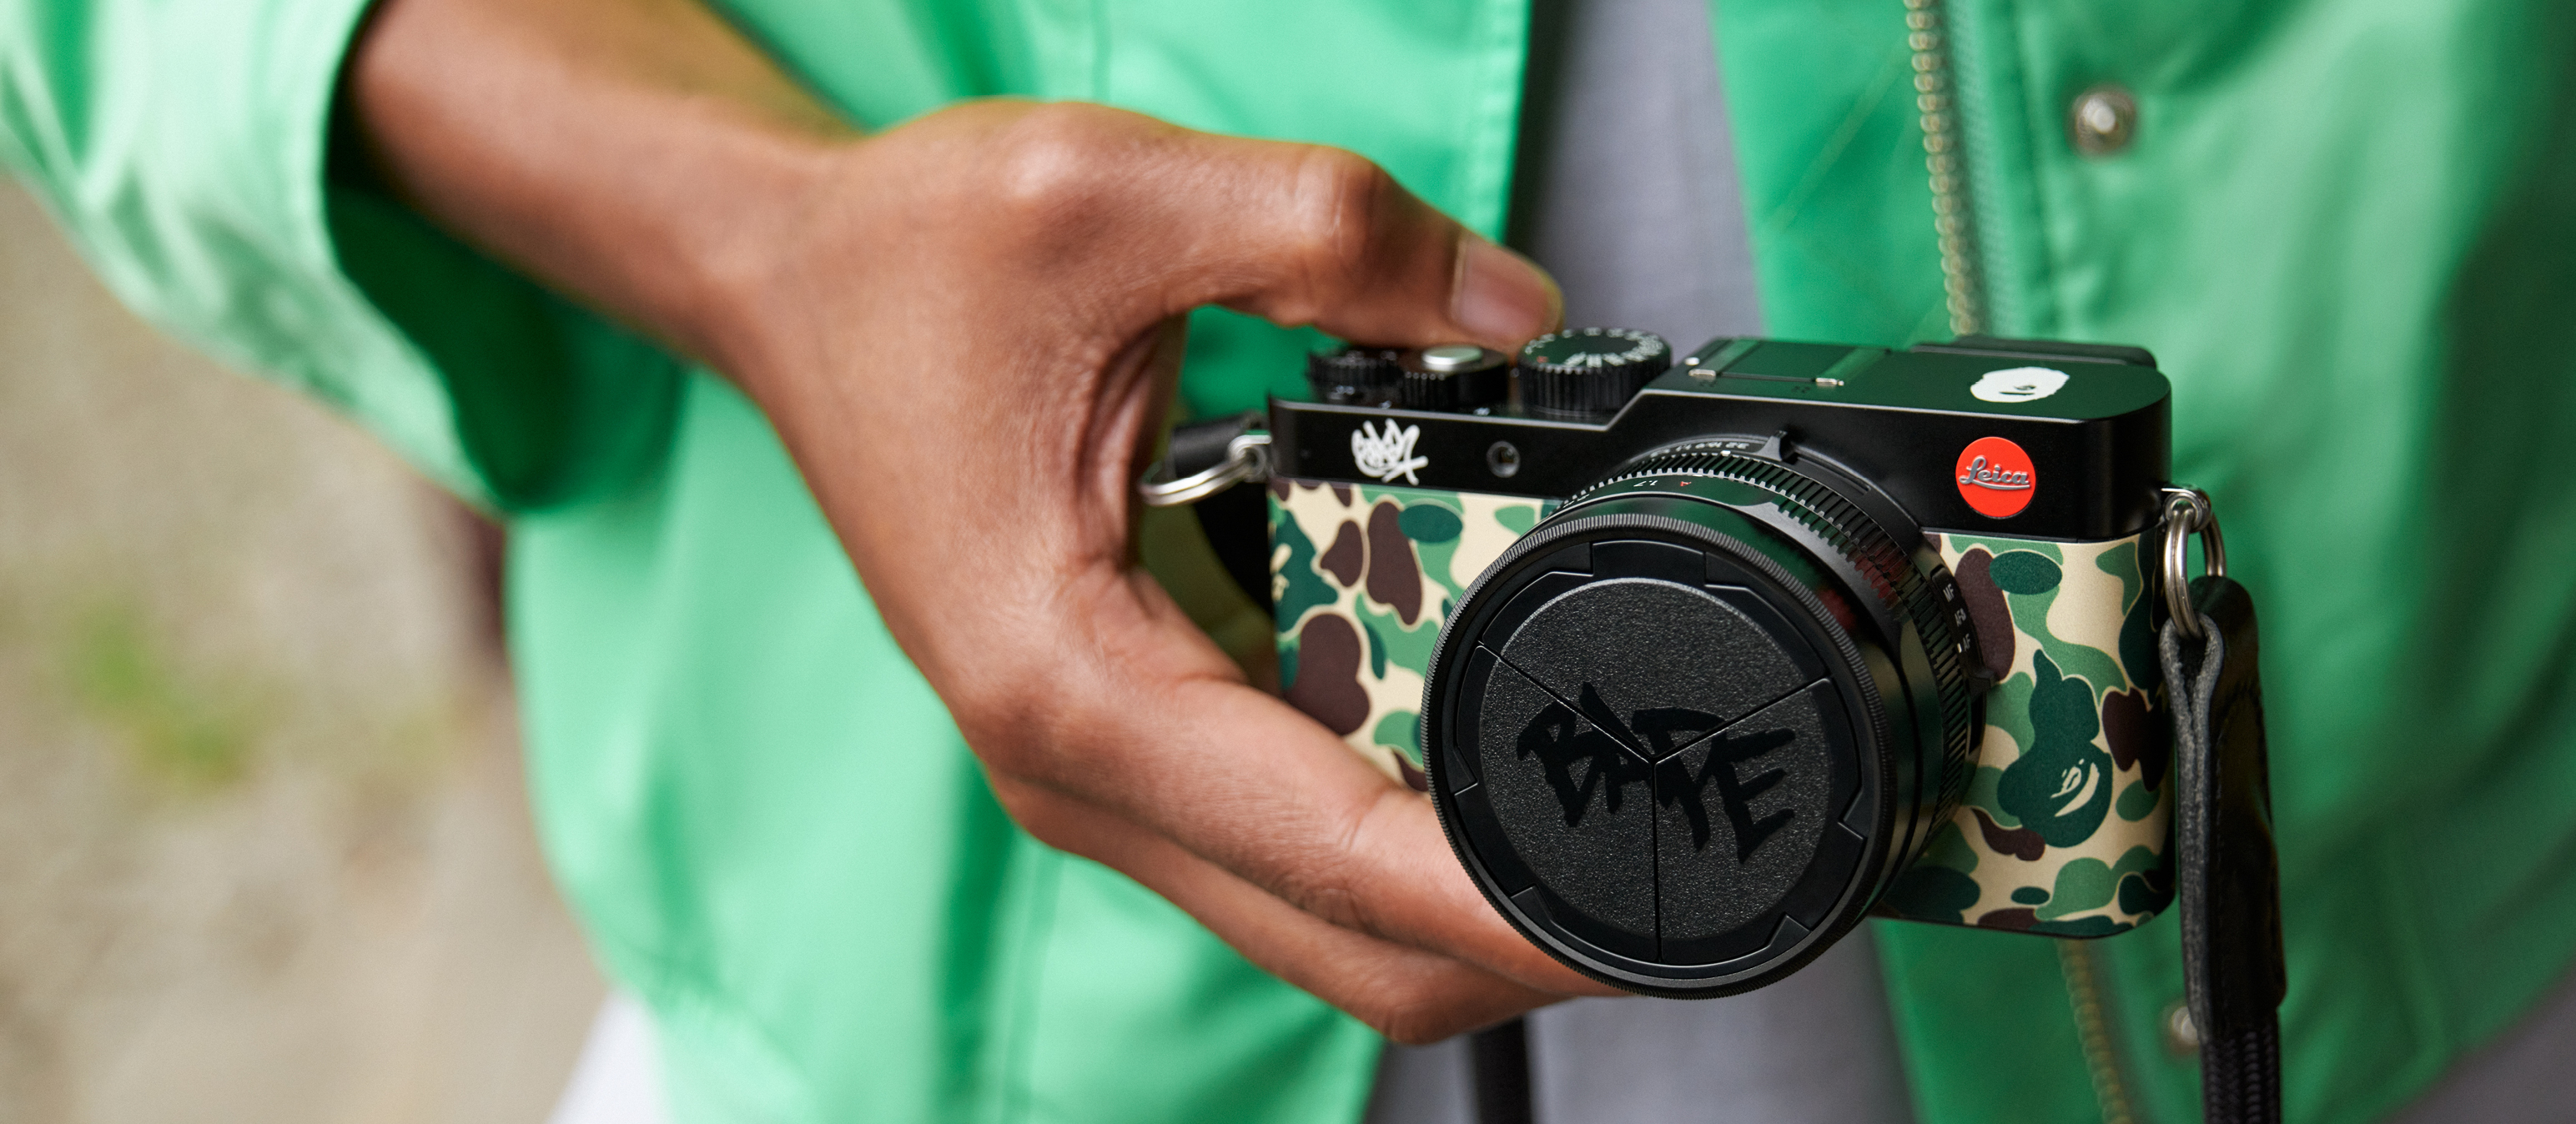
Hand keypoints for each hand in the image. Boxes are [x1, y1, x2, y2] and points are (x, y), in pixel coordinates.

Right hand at [347, 0, 1610, 1039]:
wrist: (786, 286)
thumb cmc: (903, 266)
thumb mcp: (1113, 192)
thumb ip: (1332, 231)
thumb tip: (1515, 306)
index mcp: (1072, 682)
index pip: (1334, 856)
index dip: (1505, 903)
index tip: (1648, 907)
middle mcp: (1085, 769)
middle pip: (1350, 948)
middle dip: (1528, 944)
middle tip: (1700, 891)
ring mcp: (1108, 774)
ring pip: (1329, 923)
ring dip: (1478, 909)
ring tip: (1636, 835)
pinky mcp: (1136, 742)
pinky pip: (1299, 848)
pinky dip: (1416, 844)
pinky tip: (1513, 767)